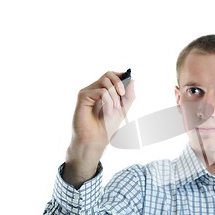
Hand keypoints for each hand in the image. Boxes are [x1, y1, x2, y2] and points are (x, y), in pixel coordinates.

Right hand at [63, 71, 134, 186]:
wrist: (97, 140)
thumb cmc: (107, 126)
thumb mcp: (123, 109)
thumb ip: (129, 95)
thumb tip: (132, 80)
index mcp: (102, 91)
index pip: (111, 75)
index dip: (120, 76)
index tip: (127, 85)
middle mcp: (94, 89)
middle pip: (108, 74)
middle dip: (119, 84)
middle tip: (122, 96)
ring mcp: (87, 92)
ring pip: (105, 82)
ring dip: (114, 96)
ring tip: (114, 109)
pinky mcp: (82, 97)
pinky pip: (100, 91)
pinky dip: (108, 101)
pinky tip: (107, 112)